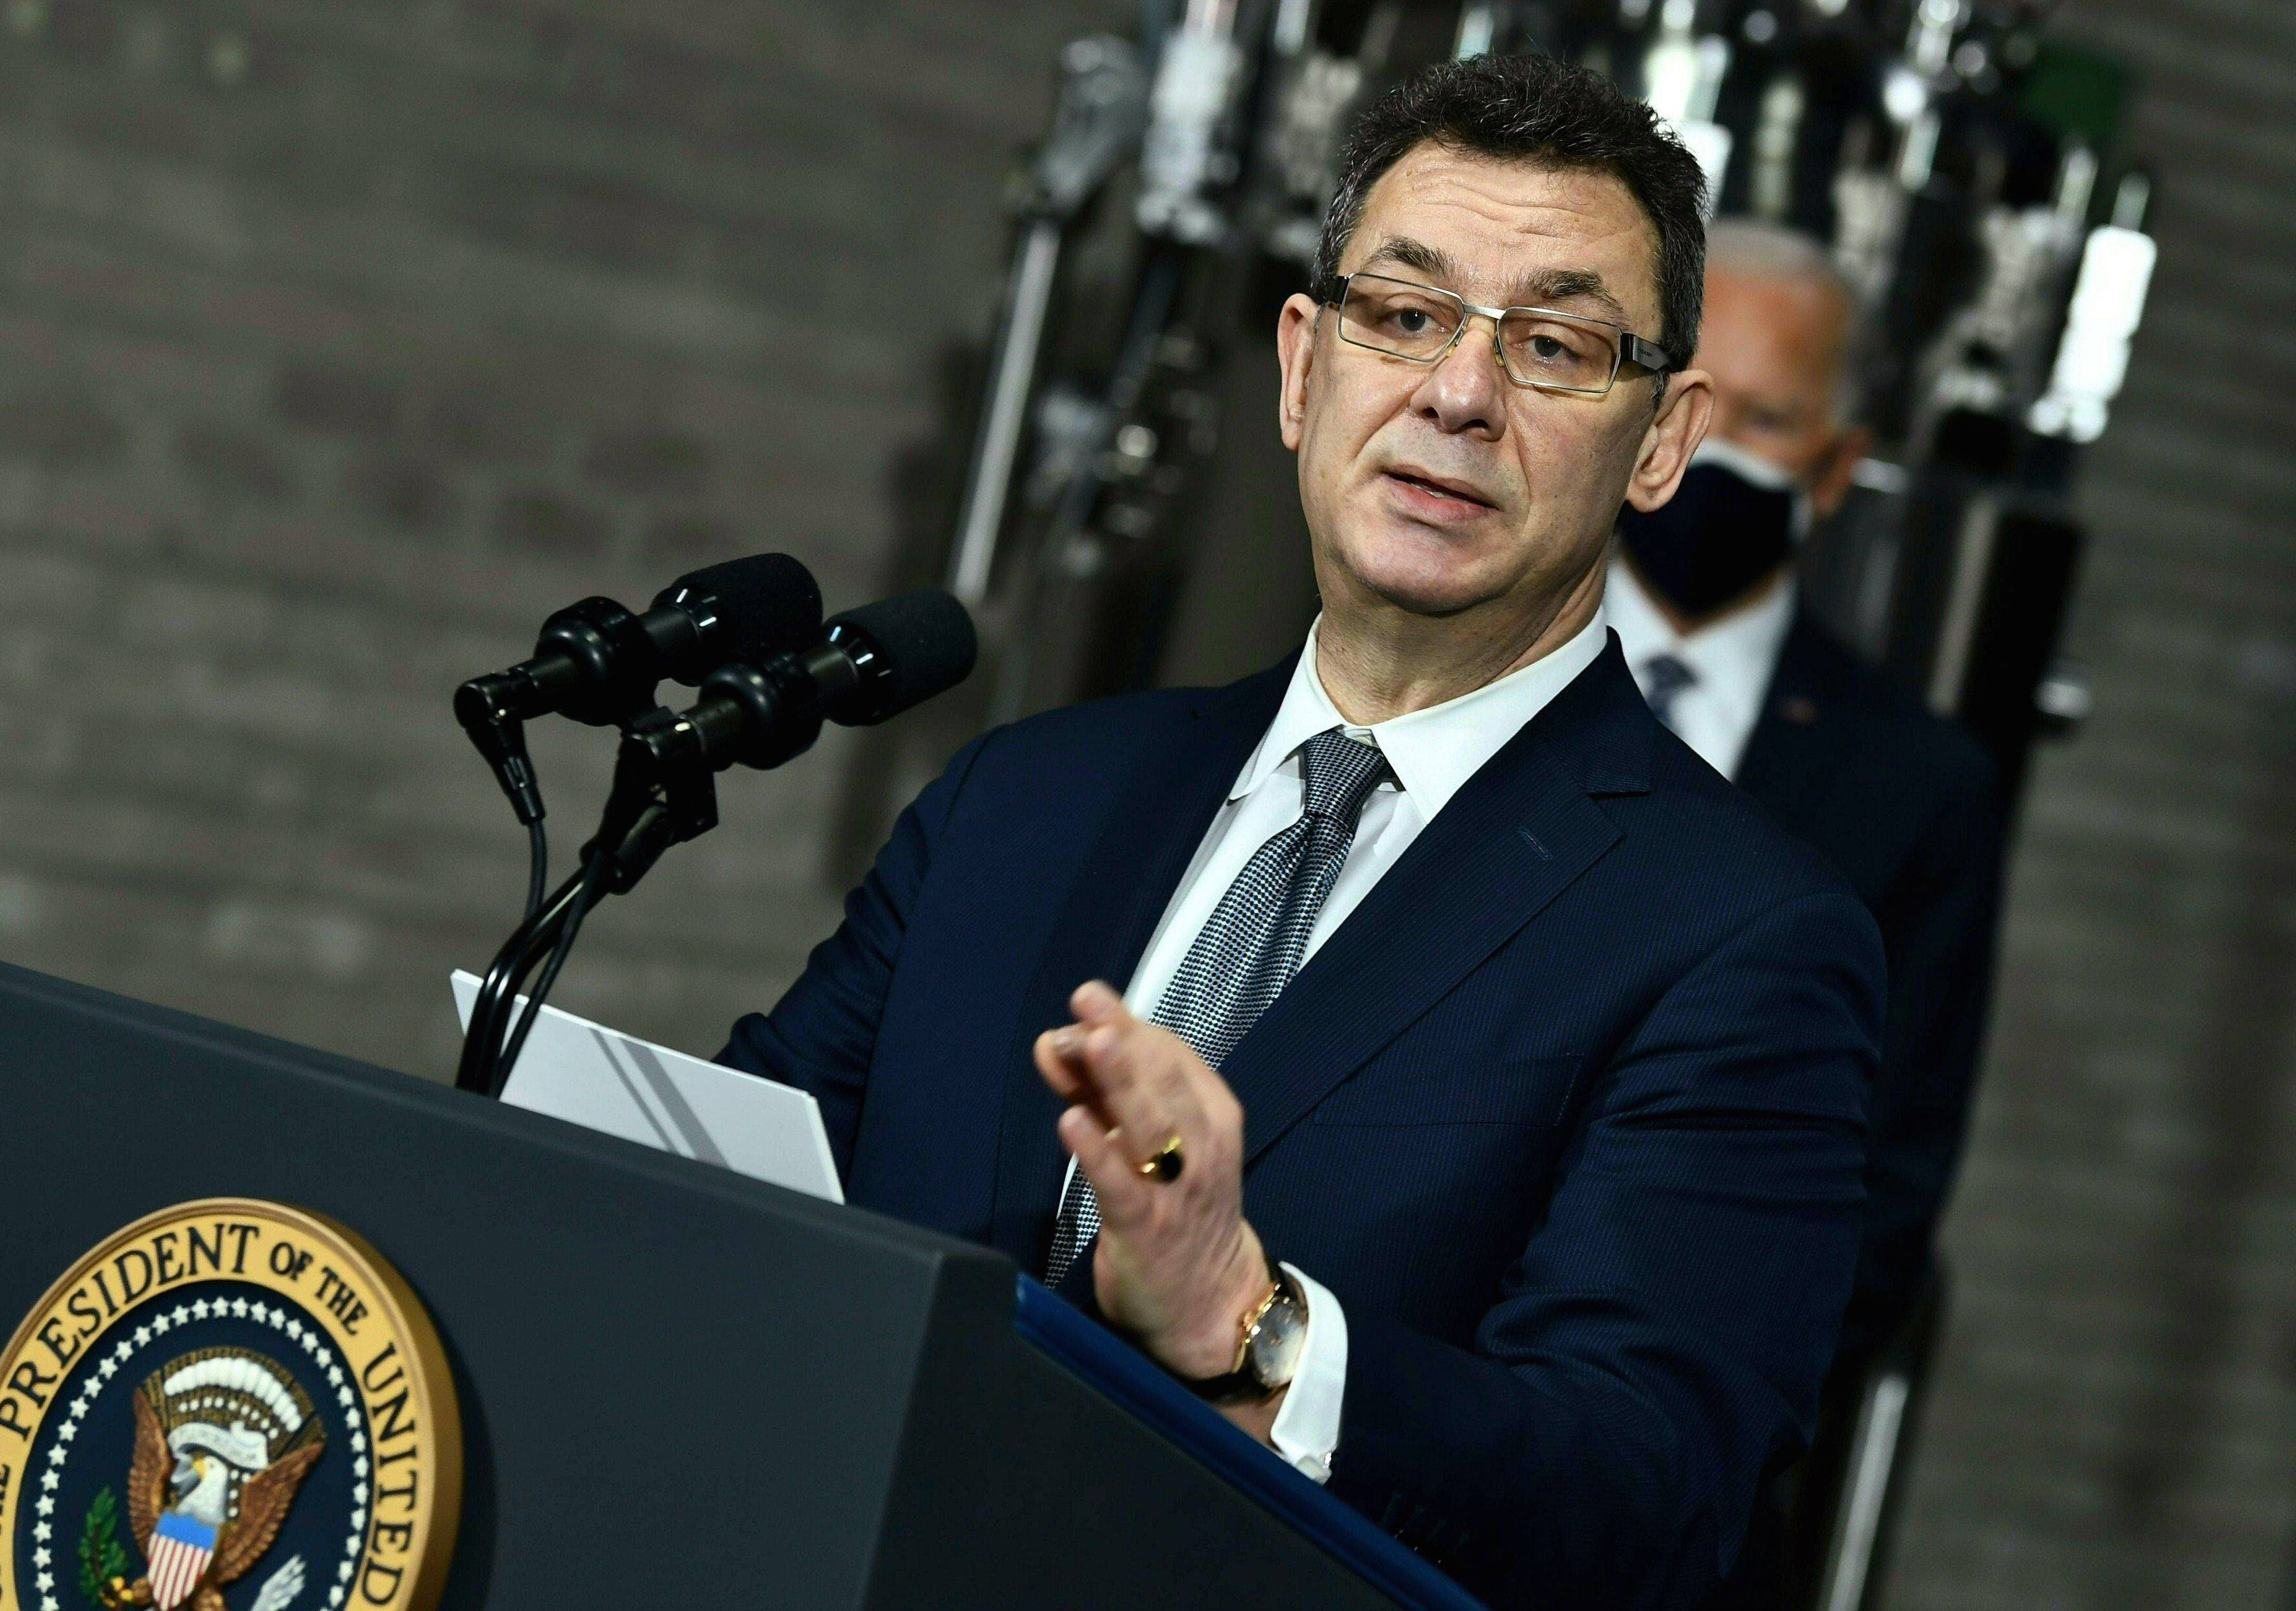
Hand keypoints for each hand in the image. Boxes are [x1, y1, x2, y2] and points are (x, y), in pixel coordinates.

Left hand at [1034, 981, 1273, 1382]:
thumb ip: (1103, 1090)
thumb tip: (1058, 1039)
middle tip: (1087, 1000)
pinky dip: (1098, 1153)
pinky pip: (1121, 1187)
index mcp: (1211, 1115)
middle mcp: (1201, 1146)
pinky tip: (1072, 1123)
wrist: (1209, 1300)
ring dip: (1120, 1080)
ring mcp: (1175, 1189)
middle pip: (1164, 1081)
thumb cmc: (1176, 1206)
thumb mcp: (1147, 1139)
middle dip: (1123, 1037)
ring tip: (1088, 1043)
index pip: (1172, 1056)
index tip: (1085, 1007)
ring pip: (1151, 1125)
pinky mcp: (1144, 1230)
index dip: (1127, 1026)